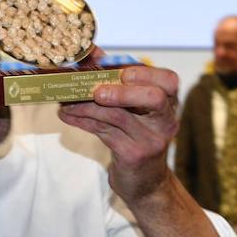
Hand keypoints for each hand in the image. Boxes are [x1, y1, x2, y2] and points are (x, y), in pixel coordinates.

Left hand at [58, 61, 179, 202]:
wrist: (145, 182)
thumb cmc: (137, 137)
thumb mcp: (135, 110)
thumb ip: (117, 82)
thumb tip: (91, 54)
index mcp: (169, 104)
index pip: (169, 81)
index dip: (145, 72)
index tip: (121, 71)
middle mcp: (165, 121)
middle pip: (153, 98)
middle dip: (122, 90)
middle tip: (96, 90)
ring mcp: (151, 140)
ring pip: (118, 115)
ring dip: (87, 105)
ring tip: (66, 101)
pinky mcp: (133, 155)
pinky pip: (103, 132)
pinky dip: (82, 120)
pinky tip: (67, 115)